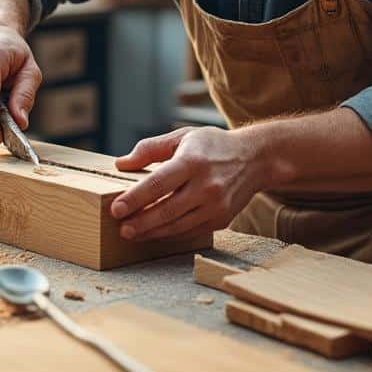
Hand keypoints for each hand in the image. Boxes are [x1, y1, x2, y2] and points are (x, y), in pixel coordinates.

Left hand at [110, 126, 272, 241]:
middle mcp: (206, 186)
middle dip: (141, 222)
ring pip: (177, 226)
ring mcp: (216, 206)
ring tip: (132, 233)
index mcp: (193, 161)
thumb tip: (121, 164)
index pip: (158, 184)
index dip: (135, 198)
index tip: (116, 209)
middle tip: (121, 228)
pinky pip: (190, 231)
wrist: (255, 159)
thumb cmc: (213, 146)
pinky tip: (154, 233)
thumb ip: (150, 149)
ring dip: (152, 232)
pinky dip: (170, 234)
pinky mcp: (221, 220)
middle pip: (166, 211)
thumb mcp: (182, 137)